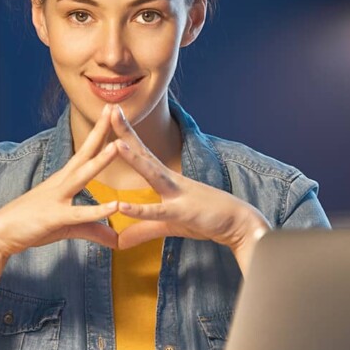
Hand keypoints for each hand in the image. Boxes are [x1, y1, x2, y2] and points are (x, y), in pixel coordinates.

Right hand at [0, 104, 120, 257]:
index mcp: (62, 180)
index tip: (111, 112)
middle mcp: (60, 183)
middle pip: (84, 153)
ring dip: (100, 161)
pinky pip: (79, 214)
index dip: (99, 133)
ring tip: (118, 146)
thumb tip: (115, 239)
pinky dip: (97, 211)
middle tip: (114, 108)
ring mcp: (57, 198)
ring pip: (82, 176)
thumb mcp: (66, 226)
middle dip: (100, 131)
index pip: (84, 152)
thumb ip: (92, 230)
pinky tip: (115, 206)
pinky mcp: (55, 217)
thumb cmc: (30, 225)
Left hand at [109, 106, 270, 274]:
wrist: (239, 224)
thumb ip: (142, 230)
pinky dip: (139, 210)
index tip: (110, 114)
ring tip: (115, 143)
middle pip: (143, 152)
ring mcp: (177, 194)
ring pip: (151, 173)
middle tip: (110, 109)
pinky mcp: (181, 213)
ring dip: (134, 158)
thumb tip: (119, 240)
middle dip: (126, 131)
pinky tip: (121, 206)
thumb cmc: (205, 219)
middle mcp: (169, 180)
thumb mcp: (167, 225)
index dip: (125, 134)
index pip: (141, 153)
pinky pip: (157, 212)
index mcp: (165, 179)